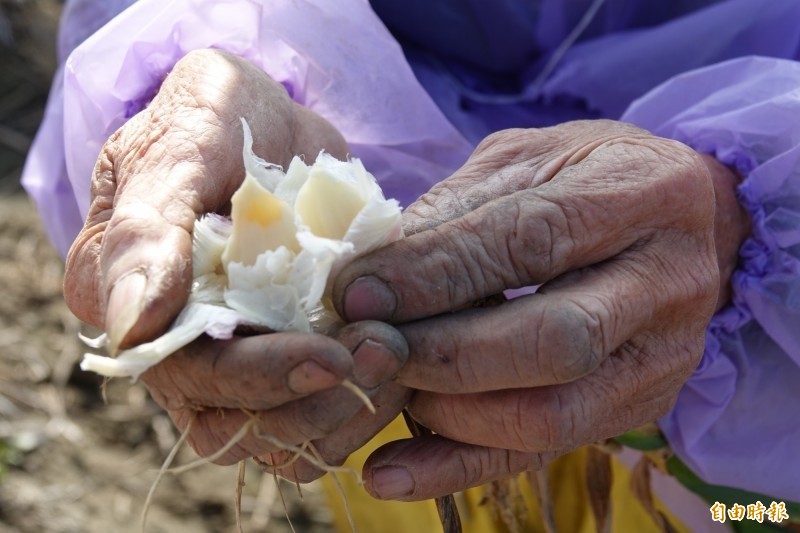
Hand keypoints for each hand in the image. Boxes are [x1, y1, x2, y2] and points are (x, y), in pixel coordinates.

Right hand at [63, 49, 406, 466]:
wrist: (268, 124)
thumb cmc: (213, 121)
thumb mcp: (178, 151)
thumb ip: (148, 232)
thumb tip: (131, 328)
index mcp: (130, 308)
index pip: (191, 376)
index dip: (261, 379)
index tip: (333, 356)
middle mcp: (176, 350)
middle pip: (238, 423)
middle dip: (315, 401)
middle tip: (384, 351)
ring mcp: (234, 359)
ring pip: (283, 432)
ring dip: (346, 407)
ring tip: (396, 352)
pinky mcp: (284, 355)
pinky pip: (320, 409)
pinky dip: (363, 399)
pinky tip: (400, 357)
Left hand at [332, 120, 750, 499]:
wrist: (679, 214)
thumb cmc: (583, 174)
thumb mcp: (521, 160)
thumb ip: (452, 212)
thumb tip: (368, 281)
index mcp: (641, 192)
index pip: (531, 241)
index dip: (435, 274)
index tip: (356, 295)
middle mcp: (668, 282)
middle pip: (552, 342)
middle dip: (442, 354)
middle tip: (366, 349)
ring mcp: (664, 357)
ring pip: (550, 413)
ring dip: (446, 413)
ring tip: (382, 390)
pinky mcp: (642, 405)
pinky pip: (544, 451)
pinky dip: (459, 467)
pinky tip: (392, 472)